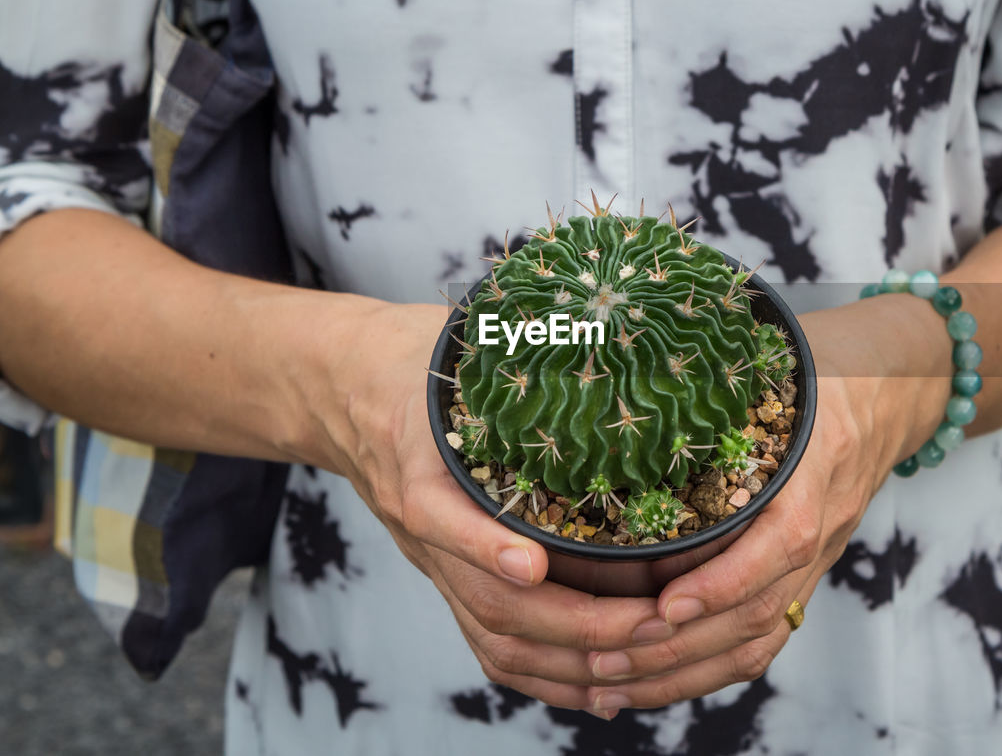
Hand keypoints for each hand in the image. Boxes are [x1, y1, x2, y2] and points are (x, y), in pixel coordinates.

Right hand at [311, 301, 667, 718]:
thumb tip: (595, 320)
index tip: (539, 564)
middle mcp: (427, 524)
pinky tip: (603, 687)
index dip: (487, 545)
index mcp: (418, 460)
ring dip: (569, 662)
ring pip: (494, 636)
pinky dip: (547, 677)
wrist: (343, 390)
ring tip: (640, 662)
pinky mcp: (451, 577)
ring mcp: (436, 560)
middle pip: (487, 597)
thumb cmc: (415, 362)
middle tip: (653, 620)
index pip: (442, 515)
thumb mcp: (457, 339)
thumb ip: (514, 341)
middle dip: (575, 620)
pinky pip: (491, 643)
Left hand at [575, 294, 952, 713]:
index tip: (663, 605)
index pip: (781, 541)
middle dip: (680, 645)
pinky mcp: (807, 569)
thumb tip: (630, 375)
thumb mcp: (783, 354)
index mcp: (820, 459)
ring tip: (611, 681)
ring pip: (763, 634)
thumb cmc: (827, 362)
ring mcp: (820, 551)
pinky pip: (767, 632)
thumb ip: (726, 374)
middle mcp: (824, 519)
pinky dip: (710, 666)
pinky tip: (653, 679)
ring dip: (685, 670)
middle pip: (763, 608)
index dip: (724, 581)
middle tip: (604, 656)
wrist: (896, 385)